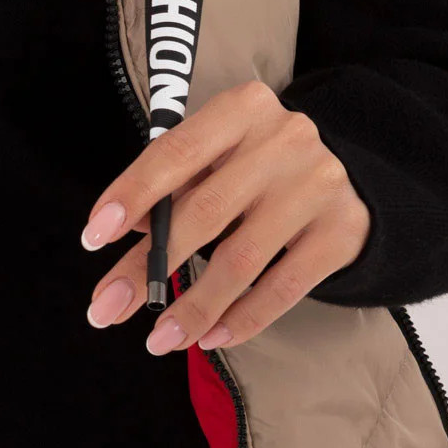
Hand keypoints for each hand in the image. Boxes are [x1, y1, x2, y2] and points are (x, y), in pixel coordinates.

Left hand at [80, 79, 369, 355]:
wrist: (354, 171)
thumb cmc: (259, 164)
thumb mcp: (219, 156)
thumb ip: (175, 186)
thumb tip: (129, 232)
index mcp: (243, 108)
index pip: (175, 152)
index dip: (131, 194)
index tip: (93, 237)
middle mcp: (284, 140)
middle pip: (204, 212)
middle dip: (147, 267)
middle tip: (106, 307)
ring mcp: (319, 185)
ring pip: (241, 259)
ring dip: (192, 306)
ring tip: (158, 339)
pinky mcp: (344, 230)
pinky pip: (284, 286)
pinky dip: (242, 318)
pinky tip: (210, 337)